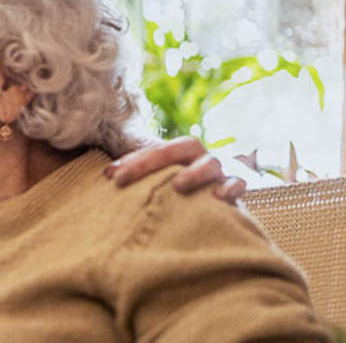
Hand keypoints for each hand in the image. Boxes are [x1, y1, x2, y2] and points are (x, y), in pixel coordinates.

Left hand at [106, 136, 245, 203]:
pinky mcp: (236, 189)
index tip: (111, 177)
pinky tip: (218, 197)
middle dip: (153, 161)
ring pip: (211, 164)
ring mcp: (220, 172)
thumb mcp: (157, 178)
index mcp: (181, 151)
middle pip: (183, 147)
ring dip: (194, 173)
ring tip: (178, 185)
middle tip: (126, 178)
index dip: (134, 160)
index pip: (157, 148)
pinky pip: (238, 184)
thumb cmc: (178, 187)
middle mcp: (200, 157)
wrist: (219, 199)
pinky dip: (230, 188)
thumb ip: (135, 174)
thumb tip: (106, 175)